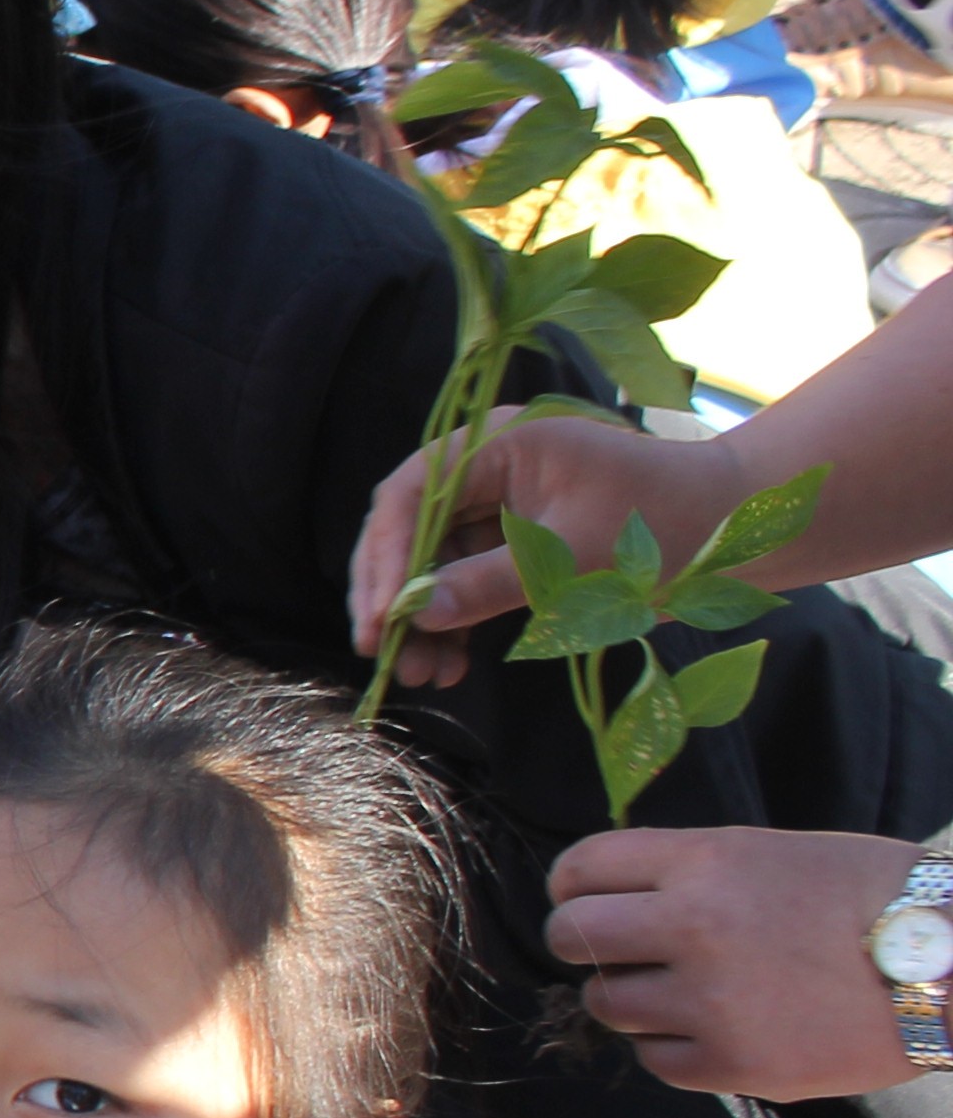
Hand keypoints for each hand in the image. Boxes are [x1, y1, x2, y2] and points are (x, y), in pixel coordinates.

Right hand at [346, 405, 744, 686]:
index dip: (387, 556)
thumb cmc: (667, 523)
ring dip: (421, 617)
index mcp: (500, 444)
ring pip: (433, 561)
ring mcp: (501, 504)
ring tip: (418, 674)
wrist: (738, 528)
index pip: (413, 494)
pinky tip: (451, 663)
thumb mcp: (577, 558)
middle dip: (394, 594)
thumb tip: (415, 614)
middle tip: (378, 651)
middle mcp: (489, 467)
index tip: (381, 615)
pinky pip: (466, 579)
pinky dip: (456, 620)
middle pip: (411, 528)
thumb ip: (489, 584)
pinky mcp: (517, 541)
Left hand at [546, 827, 930, 1097]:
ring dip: (628, 999)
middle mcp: (695, 925)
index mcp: (705, 862)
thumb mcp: (775, 853)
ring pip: (606, 1004)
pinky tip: (713, 1031)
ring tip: (679, 993)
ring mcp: (712, 1000)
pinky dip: (672, 1049)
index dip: (574, 886)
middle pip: (572, 935)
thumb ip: (693, 870)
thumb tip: (617, 891)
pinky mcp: (735, 1064)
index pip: (581, 867)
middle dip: (583, 943)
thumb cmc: (871, 899)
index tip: (585, 898)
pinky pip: (655, 1060)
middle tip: (617, 952)